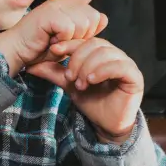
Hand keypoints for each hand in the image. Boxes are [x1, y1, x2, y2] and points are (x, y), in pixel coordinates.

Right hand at [0, 0, 114, 75]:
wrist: (17, 51)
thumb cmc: (40, 48)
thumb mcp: (69, 41)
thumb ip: (86, 31)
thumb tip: (104, 17)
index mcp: (68, 5)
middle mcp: (63, 1)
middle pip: (94, 17)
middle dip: (83, 36)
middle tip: (62, 40)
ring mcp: (56, 5)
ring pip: (84, 24)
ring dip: (72, 40)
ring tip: (54, 40)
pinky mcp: (50, 13)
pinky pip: (70, 30)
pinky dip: (62, 41)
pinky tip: (50, 40)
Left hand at [27, 37, 142, 142]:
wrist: (106, 124)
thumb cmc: (91, 101)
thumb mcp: (68, 84)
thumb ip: (53, 72)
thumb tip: (30, 65)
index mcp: (100, 52)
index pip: (84, 40)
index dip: (69, 44)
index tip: (54, 50)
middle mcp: (114, 54)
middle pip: (94, 44)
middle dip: (78, 59)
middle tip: (69, 76)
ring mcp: (126, 64)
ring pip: (106, 53)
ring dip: (88, 66)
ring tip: (80, 83)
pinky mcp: (135, 76)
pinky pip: (120, 66)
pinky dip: (103, 70)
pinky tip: (92, 80)